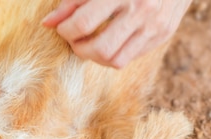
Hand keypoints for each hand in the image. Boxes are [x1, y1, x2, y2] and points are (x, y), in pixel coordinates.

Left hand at [42, 0, 191, 67]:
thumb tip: (48, 23)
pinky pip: (130, 57)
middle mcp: (140, 10)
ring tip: (89, 44)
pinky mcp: (162, 35)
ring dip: (95, 57)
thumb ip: (74, 0)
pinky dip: (113, 54)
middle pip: (100, 49)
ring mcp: (154, 26)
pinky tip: (109, 41)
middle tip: (74, 39)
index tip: (63, 27)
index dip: (66, 30)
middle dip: (80, 49)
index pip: (83, 23)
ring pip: (115, 60)